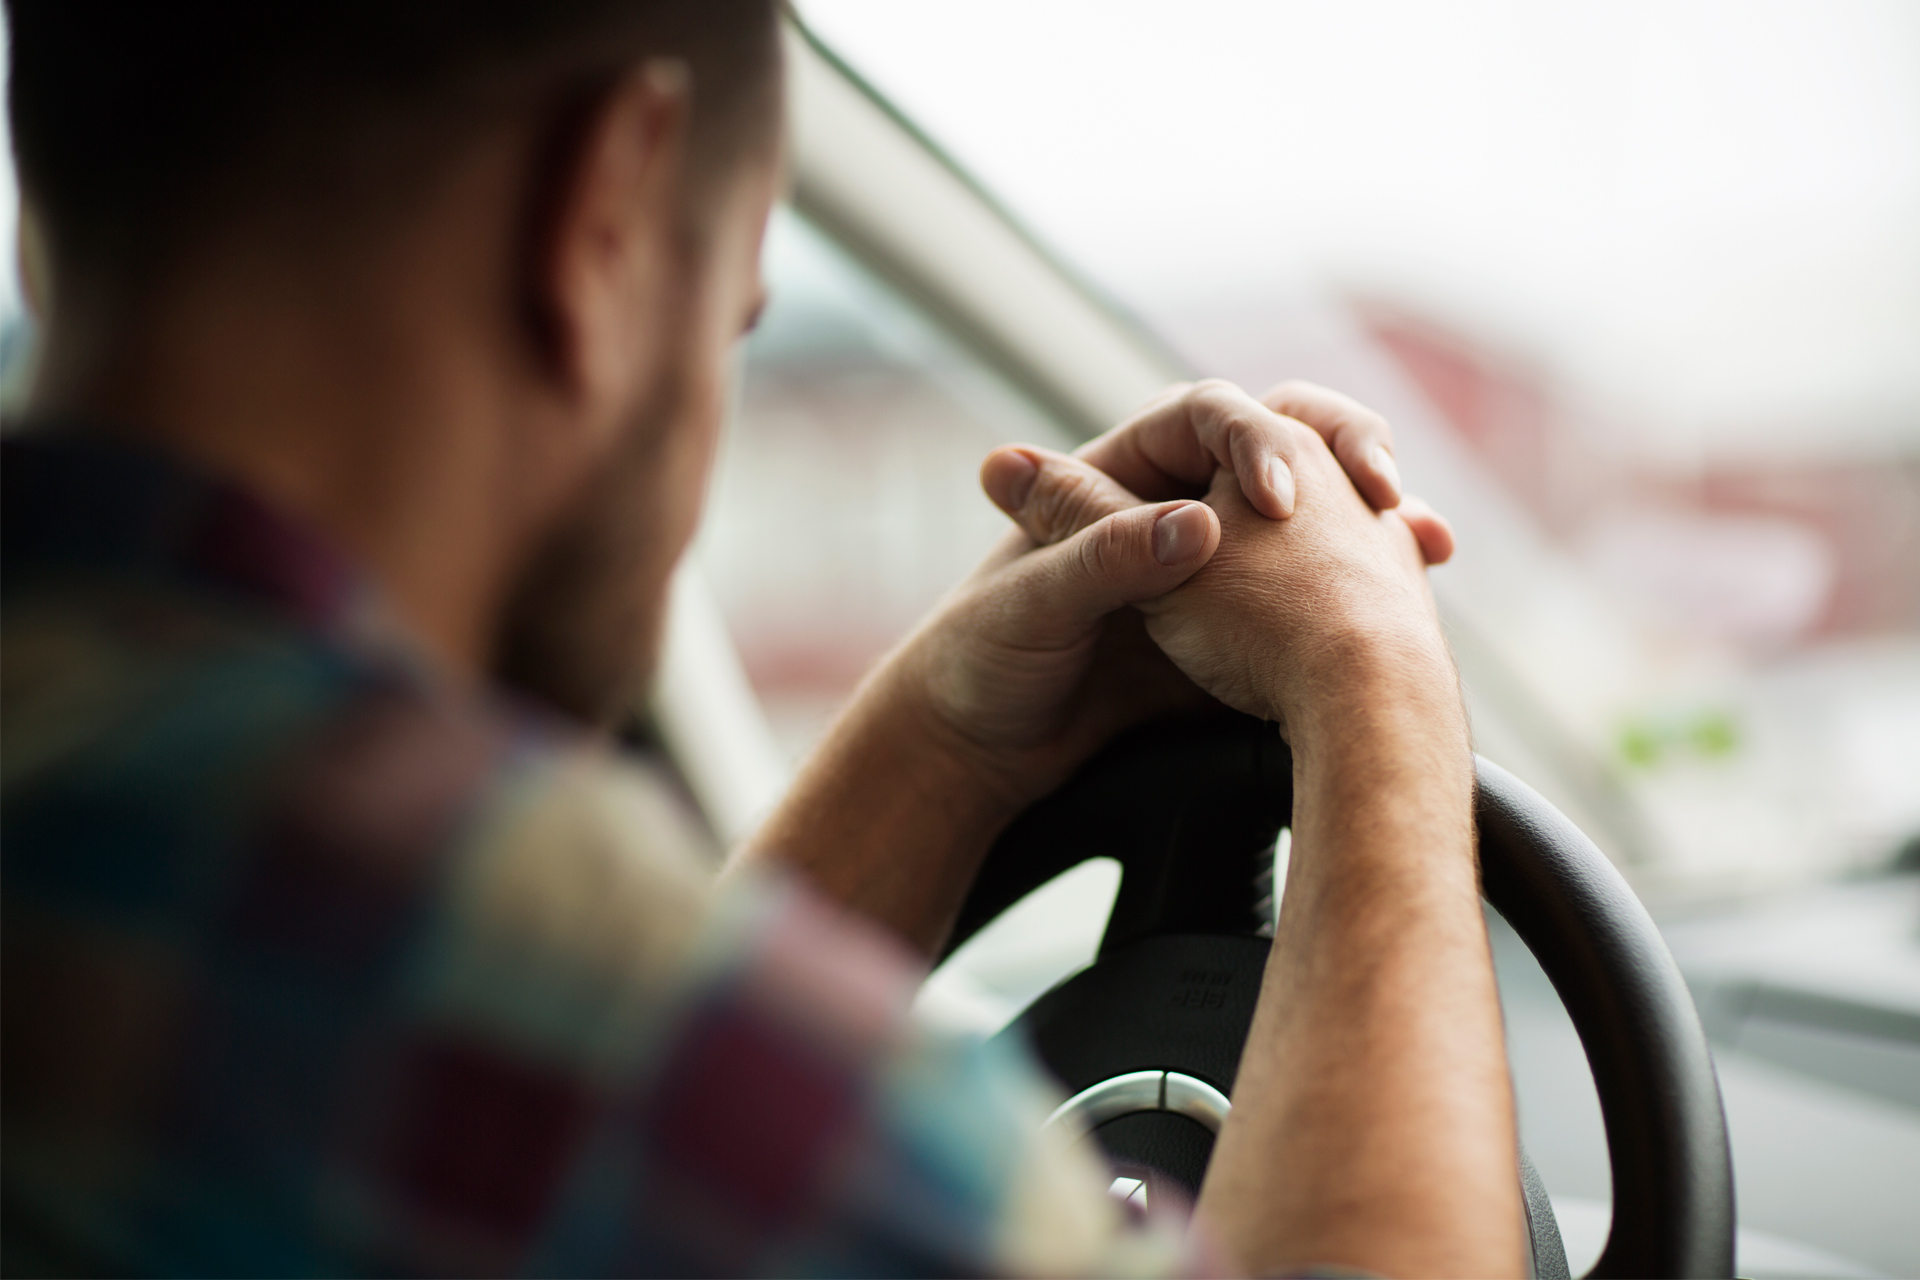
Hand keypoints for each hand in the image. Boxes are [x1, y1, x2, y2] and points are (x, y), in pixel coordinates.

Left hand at [899, 379, 1451, 809]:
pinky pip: (1313, 593)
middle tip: (1383, 493)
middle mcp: (1170, 506)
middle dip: (1342, 458)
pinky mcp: (1232, 628)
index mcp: (1116, 475)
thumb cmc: (986, 663)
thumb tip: (1192, 523)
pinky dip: (1364, 595)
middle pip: (1277, 450)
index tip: (1276, 498)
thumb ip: (1105, 559)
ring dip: (1369, 523)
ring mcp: (1211, 564)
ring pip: (1309, 517)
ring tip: (1421, 543)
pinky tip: (1404, 599)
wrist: (984, 750)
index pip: (1206, 415)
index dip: (1249, 441)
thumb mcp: (1038, 606)